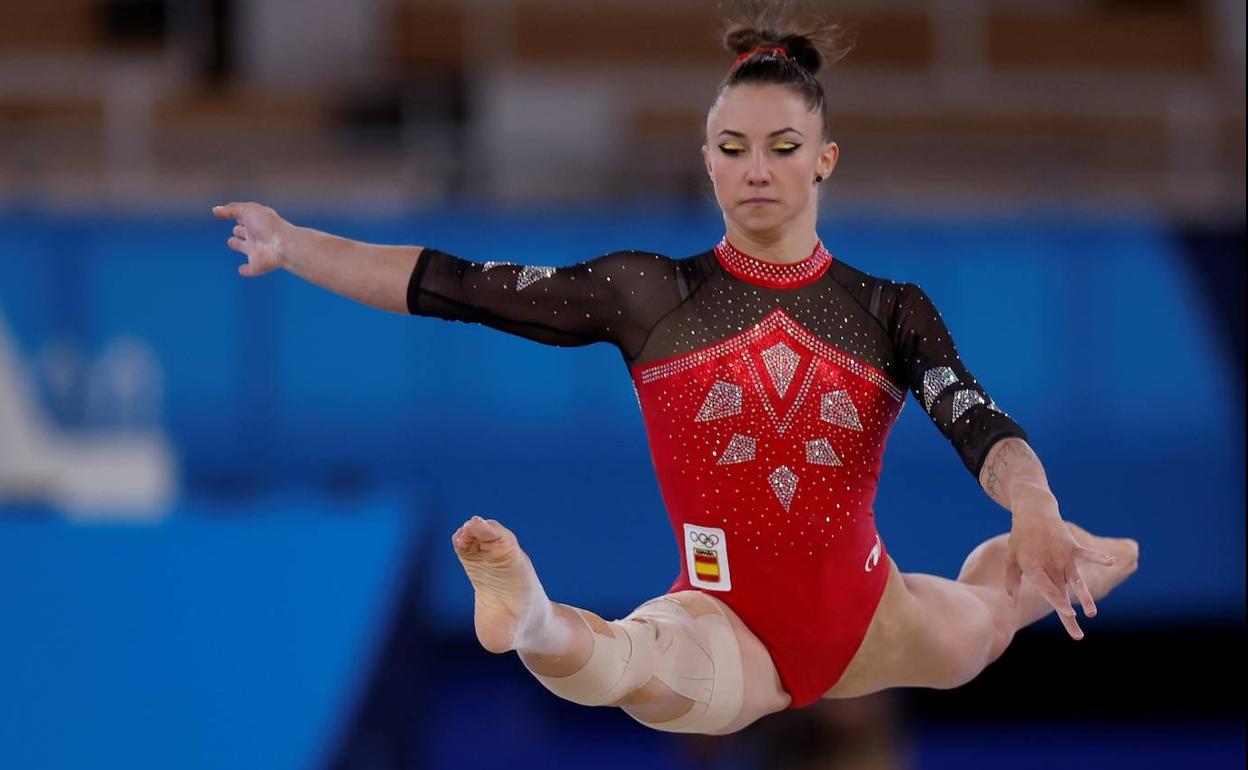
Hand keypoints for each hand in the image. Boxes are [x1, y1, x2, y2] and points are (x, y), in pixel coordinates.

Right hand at [212, 202, 289, 276]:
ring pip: (245, 248)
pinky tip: (241, 270)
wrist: (282, 245)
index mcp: (256, 221)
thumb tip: (216, 210)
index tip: (236, 215)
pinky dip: (246, 270)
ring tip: (232, 243)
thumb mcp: (248, 211)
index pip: (246, 217)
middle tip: (237, 229)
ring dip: (238, 245)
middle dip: (240, 230)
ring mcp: (257, 251)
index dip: (241, 215)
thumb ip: (232, 209)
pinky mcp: (257, 265)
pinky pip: (250, 269)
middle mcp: (257, 235)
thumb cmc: (267, 225)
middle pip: (245, 232)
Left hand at [1004, 497, 1115, 639]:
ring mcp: (1063, 556)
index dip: (1057, 603)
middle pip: (1062, 594)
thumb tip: (1011, 604)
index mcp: (1033, 567)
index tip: (1068, 616)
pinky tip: (1112, 562)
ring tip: (1092, 614)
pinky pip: (1088, 554)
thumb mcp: (1010, 558)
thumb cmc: (1020, 538)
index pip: (1047, 589)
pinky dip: (1099, 557)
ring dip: (1085, 597)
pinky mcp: (1073, 547)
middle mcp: (1050, 564)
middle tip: (1077, 637)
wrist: (1033, 512)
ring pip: (1076, 581)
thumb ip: (1012, 582)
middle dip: (1069, 616)